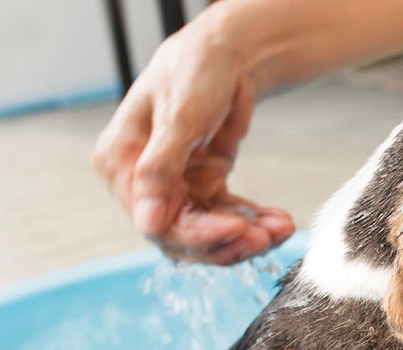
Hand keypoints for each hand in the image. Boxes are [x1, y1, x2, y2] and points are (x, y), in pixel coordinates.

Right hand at [93, 22, 293, 263]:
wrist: (225, 54)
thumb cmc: (194, 71)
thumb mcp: (179, 115)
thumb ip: (160, 168)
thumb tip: (148, 221)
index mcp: (122, 164)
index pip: (153, 220)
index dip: (195, 235)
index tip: (235, 230)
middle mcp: (145, 183)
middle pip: (183, 235)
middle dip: (227, 242)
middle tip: (264, 237)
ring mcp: (178, 187)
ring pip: (210, 232)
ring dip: (247, 236)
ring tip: (280, 229)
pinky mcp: (206, 187)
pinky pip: (230, 216)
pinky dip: (256, 221)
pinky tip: (279, 221)